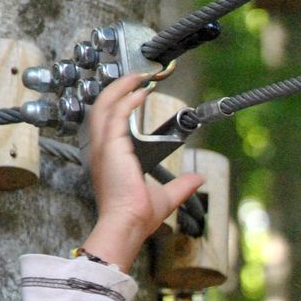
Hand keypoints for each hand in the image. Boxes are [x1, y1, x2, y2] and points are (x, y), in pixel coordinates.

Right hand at [83, 75, 204, 270]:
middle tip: (137, 77)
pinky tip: (140, 92)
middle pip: (102, 107)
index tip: (138, 94)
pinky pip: (115, 114)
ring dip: (121, 88)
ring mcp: (103, 147)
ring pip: (104, 105)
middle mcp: (101, 150)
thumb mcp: (166, 196)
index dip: (120, 104)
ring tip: (138, 77)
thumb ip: (182, 185)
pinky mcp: (110, 147)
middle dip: (118, 89)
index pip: (108, 122)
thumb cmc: (138, 215)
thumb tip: (198, 178)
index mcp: (109, 158)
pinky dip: (127, 99)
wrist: (129, 223)